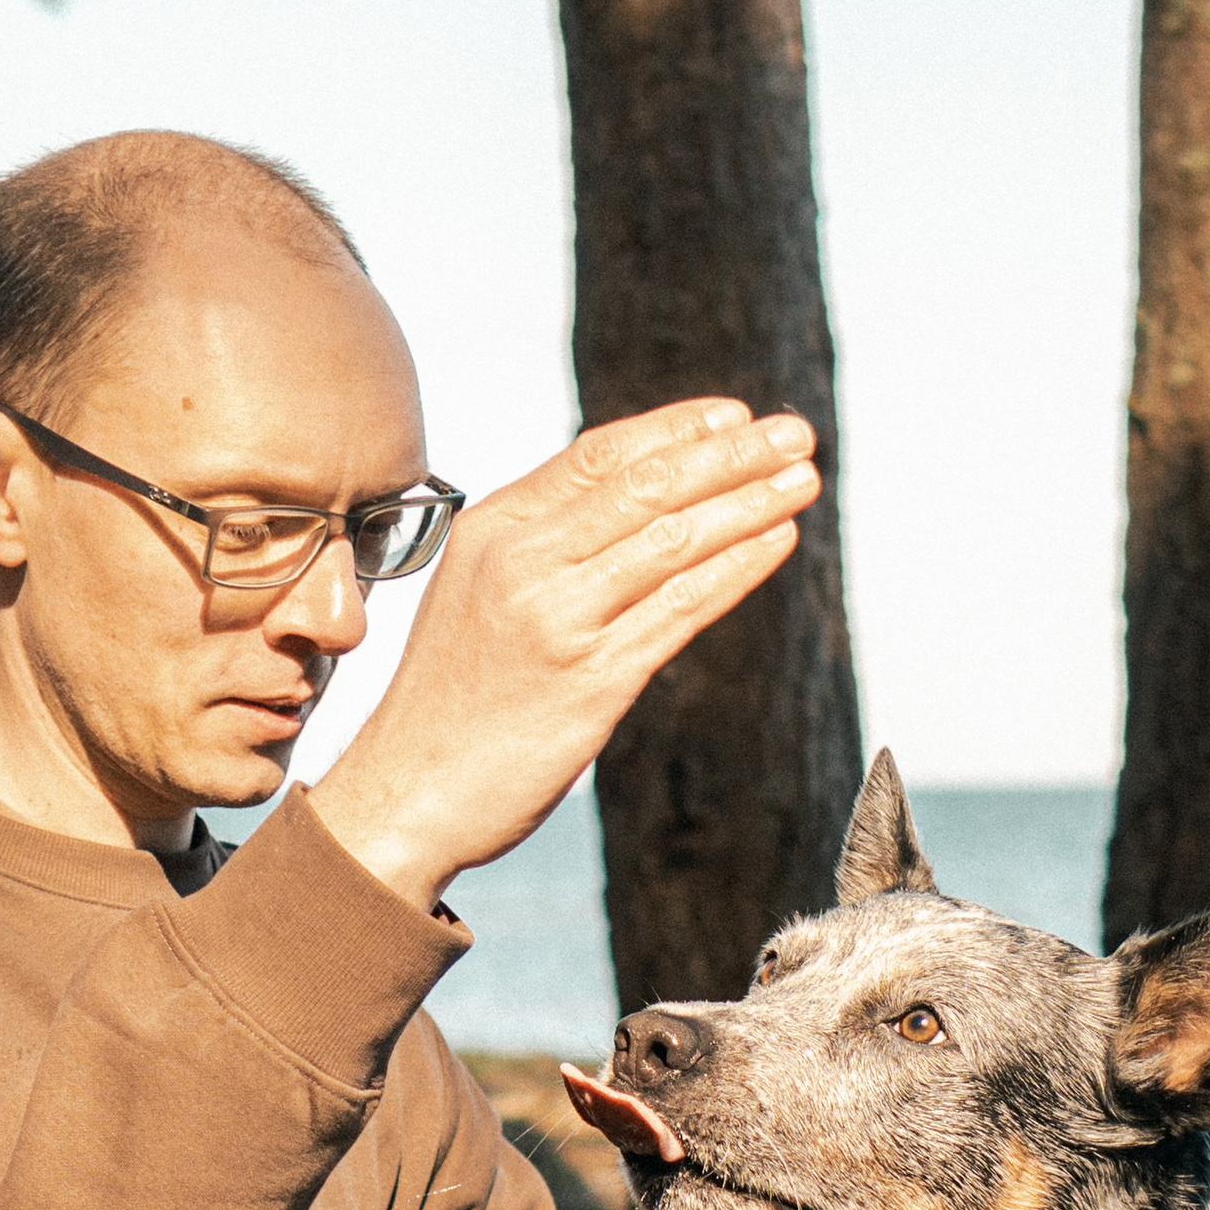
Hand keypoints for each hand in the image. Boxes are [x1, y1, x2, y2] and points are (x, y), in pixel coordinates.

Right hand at [309, 399, 819, 910]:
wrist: (407, 792)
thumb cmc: (450, 698)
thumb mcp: (478, 593)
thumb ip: (542, 547)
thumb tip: (629, 507)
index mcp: (494, 530)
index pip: (598, 456)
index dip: (674, 431)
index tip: (734, 417)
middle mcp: (524, 564)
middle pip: (646, 488)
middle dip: (731, 455)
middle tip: (796, 431)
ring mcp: (558, 621)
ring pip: (673, 541)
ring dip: (749, 504)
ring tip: (803, 479)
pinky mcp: (591, 681)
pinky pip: (681, 610)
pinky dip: (736, 570)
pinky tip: (777, 543)